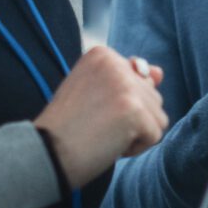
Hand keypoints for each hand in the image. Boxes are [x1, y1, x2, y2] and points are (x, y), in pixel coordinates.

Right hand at [34, 46, 167, 186]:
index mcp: (103, 54)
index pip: (139, 81)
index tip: (90, 109)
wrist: (48, 152)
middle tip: (95, 124)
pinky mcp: (135, 110)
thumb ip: (128, 78)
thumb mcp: (95, 92)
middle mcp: (115, 63)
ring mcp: (126, 86)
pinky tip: (109, 144)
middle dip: (130, 119)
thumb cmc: (68, 126)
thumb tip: (160, 73)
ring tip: (102, 133)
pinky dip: (135, 148)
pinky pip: (155, 135)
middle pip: (152, 97)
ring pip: (157, 116)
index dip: (120, 105)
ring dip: (135, 133)